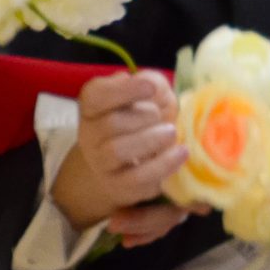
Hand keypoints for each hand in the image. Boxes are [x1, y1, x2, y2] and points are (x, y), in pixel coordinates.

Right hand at [49, 70, 198, 240]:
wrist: (135, 160)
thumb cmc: (144, 119)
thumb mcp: (151, 94)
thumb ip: (151, 82)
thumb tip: (150, 85)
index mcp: (93, 106)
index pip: (96, 95)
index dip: (123, 90)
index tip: (150, 88)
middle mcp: (89, 134)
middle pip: (110, 123)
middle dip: (143, 116)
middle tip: (160, 115)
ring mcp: (101, 163)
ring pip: (117, 151)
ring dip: (150, 140)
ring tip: (171, 133)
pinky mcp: (118, 186)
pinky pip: (137, 179)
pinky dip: (163, 165)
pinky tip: (180, 153)